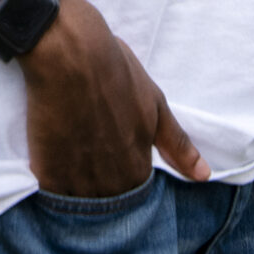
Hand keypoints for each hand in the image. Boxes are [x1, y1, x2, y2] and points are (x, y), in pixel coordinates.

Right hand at [21, 0, 207, 196]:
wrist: (71, 52)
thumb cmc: (116, 71)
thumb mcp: (156, 105)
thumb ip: (177, 145)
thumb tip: (204, 176)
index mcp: (139, 165)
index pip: (134, 189)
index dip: (121, 168)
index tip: (110, 146)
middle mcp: (112, 179)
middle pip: (106, 198)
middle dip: (99, 180)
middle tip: (87, 143)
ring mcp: (79, 178)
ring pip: (79, 200)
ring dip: (75, 184)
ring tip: (69, 149)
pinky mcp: (49, 171)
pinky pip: (52, 193)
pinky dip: (52, 180)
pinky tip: (51, 154)